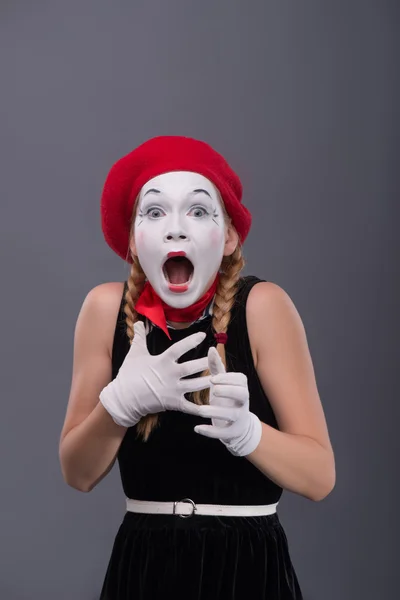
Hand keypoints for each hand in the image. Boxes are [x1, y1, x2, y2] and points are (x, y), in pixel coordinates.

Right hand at [100, 321, 221, 427]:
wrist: (123, 399)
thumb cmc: (129, 375)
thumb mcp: (135, 353)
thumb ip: (140, 337)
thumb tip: (140, 322)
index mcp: (162, 361)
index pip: (180, 348)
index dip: (191, 341)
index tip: (203, 335)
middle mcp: (170, 375)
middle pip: (192, 368)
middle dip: (205, 363)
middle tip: (217, 358)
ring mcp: (172, 390)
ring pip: (195, 385)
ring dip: (208, 381)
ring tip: (219, 377)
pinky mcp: (173, 403)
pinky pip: (189, 406)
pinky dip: (200, 408)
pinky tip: (211, 407)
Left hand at [194, 347, 261, 456]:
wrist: (236, 425)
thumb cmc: (226, 398)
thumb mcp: (221, 382)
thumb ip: (216, 367)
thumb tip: (211, 348)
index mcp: (241, 388)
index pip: (240, 380)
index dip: (227, 379)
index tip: (213, 378)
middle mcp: (243, 402)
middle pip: (242, 394)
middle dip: (228, 391)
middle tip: (213, 389)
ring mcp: (239, 418)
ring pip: (231, 414)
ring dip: (216, 411)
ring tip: (200, 410)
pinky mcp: (232, 432)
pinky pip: (223, 432)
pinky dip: (210, 431)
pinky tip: (196, 428)